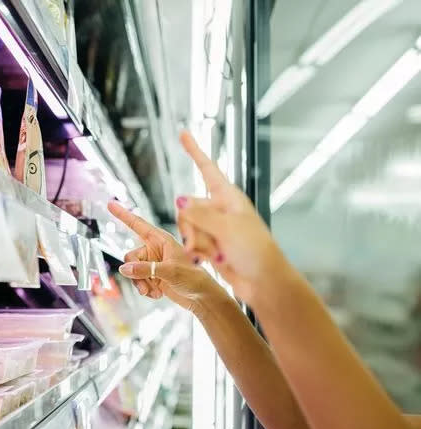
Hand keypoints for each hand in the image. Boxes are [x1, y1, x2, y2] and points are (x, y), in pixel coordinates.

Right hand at [107, 201, 214, 314]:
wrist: (202, 297)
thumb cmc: (194, 278)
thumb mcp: (170, 271)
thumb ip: (145, 269)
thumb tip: (124, 269)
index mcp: (161, 239)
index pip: (137, 224)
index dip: (123, 214)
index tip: (110, 204)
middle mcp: (155, 249)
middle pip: (131, 256)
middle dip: (136, 272)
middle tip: (146, 283)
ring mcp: (153, 263)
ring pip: (133, 271)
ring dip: (141, 283)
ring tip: (153, 291)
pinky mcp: (153, 276)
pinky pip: (138, 281)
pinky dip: (146, 289)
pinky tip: (158, 293)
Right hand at [176, 131, 287, 304]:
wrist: (262, 281)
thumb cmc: (254, 250)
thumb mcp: (227, 227)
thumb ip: (200, 213)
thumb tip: (179, 199)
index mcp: (228, 197)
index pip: (207, 168)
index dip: (194, 150)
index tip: (183, 133)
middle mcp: (220, 209)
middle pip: (187, 206)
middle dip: (189, 226)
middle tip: (198, 243)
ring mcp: (215, 227)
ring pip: (186, 227)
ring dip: (194, 243)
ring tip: (211, 256)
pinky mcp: (210, 245)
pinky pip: (191, 243)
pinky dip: (196, 253)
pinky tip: (206, 262)